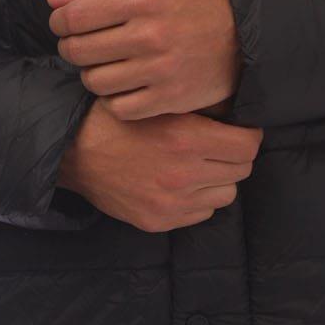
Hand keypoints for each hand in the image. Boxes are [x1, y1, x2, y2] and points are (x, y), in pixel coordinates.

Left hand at [46, 0, 242, 120]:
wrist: (246, 29)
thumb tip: (53, 0)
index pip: (74, 17)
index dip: (60, 22)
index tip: (66, 24)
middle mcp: (149, 35)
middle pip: (78, 51)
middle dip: (73, 47)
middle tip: (85, 44)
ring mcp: (160, 70)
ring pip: (95, 82)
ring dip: (93, 73)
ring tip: (107, 63)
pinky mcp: (170, 99)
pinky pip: (120, 108)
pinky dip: (115, 99)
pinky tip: (124, 84)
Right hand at [57, 99, 262, 232]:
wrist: (75, 151)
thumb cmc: (118, 119)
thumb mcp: (160, 103)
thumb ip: (199, 111)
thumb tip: (237, 114)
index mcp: (187, 138)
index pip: (248, 146)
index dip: (248, 136)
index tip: (241, 131)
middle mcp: (184, 174)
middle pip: (241, 170)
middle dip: (235, 156)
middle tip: (221, 146)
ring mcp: (172, 203)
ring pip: (226, 195)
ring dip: (219, 180)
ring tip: (200, 166)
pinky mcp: (159, 221)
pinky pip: (201, 214)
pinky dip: (198, 200)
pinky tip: (181, 184)